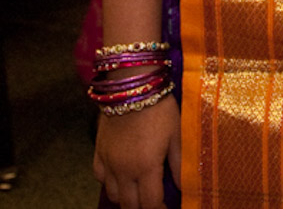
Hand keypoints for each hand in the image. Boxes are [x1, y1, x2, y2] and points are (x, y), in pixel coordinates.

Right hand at [93, 93, 180, 208]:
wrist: (132, 86)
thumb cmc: (159, 108)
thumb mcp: (177, 135)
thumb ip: (180, 164)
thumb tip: (185, 187)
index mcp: (145, 168)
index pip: (150, 204)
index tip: (167, 206)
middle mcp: (123, 170)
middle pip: (129, 205)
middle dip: (143, 207)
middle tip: (155, 200)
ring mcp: (108, 162)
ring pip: (113, 194)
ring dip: (126, 198)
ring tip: (140, 190)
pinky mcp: (98, 151)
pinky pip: (100, 177)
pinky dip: (110, 182)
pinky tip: (121, 176)